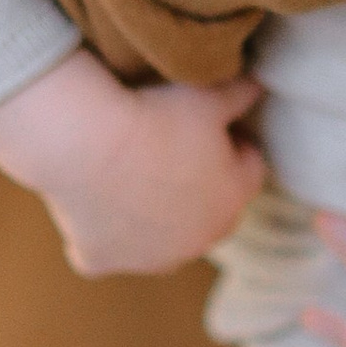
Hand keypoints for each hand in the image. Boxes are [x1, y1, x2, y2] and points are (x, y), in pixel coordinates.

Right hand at [0, 46, 264, 276]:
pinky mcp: (102, 261)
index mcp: (232, 202)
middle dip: (198, 186)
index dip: (230, 142)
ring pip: (159, 239)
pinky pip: (106, 250)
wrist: (87, 142)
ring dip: (154, 216)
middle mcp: (197, 242)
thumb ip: (242, 93)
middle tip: (169, 148)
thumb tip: (257, 85)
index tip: (208, 124)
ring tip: (132, 172)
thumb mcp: (209, 95)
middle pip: (207, 212)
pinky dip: (104, 232)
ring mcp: (148, 259)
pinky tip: (96, 203)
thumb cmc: (156, 117)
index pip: (247, 169)